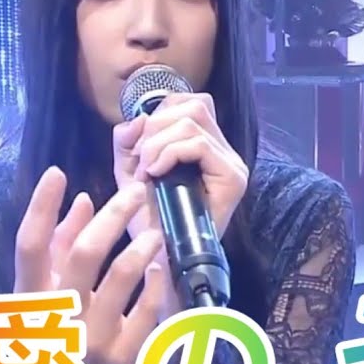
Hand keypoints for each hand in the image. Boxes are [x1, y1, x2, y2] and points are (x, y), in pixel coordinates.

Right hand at [15, 167, 171, 363]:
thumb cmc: (45, 337)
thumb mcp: (40, 294)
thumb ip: (57, 248)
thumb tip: (84, 199)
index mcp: (29, 300)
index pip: (30, 245)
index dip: (41, 206)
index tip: (56, 172)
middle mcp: (57, 319)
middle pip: (83, 253)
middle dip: (113, 216)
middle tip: (135, 191)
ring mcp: (92, 340)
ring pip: (122, 278)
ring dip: (142, 246)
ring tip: (154, 231)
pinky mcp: (123, 359)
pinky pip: (148, 311)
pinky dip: (154, 285)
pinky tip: (157, 270)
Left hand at [111, 93, 248, 316]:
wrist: (161, 262)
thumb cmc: (149, 222)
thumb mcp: (130, 171)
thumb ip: (129, 140)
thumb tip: (137, 118)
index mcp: (206, 146)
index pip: (190, 102)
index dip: (159, 112)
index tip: (139, 146)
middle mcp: (225, 151)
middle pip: (193, 105)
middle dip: (155, 127)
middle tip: (141, 161)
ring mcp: (232, 164)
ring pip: (193, 120)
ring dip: (158, 142)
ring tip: (146, 171)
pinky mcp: (233, 178)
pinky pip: (199, 144)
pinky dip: (169, 152)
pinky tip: (155, 174)